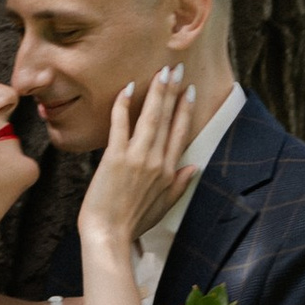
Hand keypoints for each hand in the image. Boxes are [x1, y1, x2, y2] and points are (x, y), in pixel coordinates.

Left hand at [76, 66, 198, 258]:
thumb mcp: (164, 206)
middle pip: (167, 119)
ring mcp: (136, 158)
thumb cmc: (133, 223)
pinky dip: (123, 106)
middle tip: (176, 68)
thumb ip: (180, 184)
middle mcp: (156, 161)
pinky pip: (120, 125)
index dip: (185, 109)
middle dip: (172, 91)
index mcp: (168, 172)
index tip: (189, 90)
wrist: (109, 236)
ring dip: (156, 92)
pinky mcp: (114, 158)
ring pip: (150, 118)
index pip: (181, 133)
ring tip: (161, 72)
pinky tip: (127, 88)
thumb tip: (195, 166)